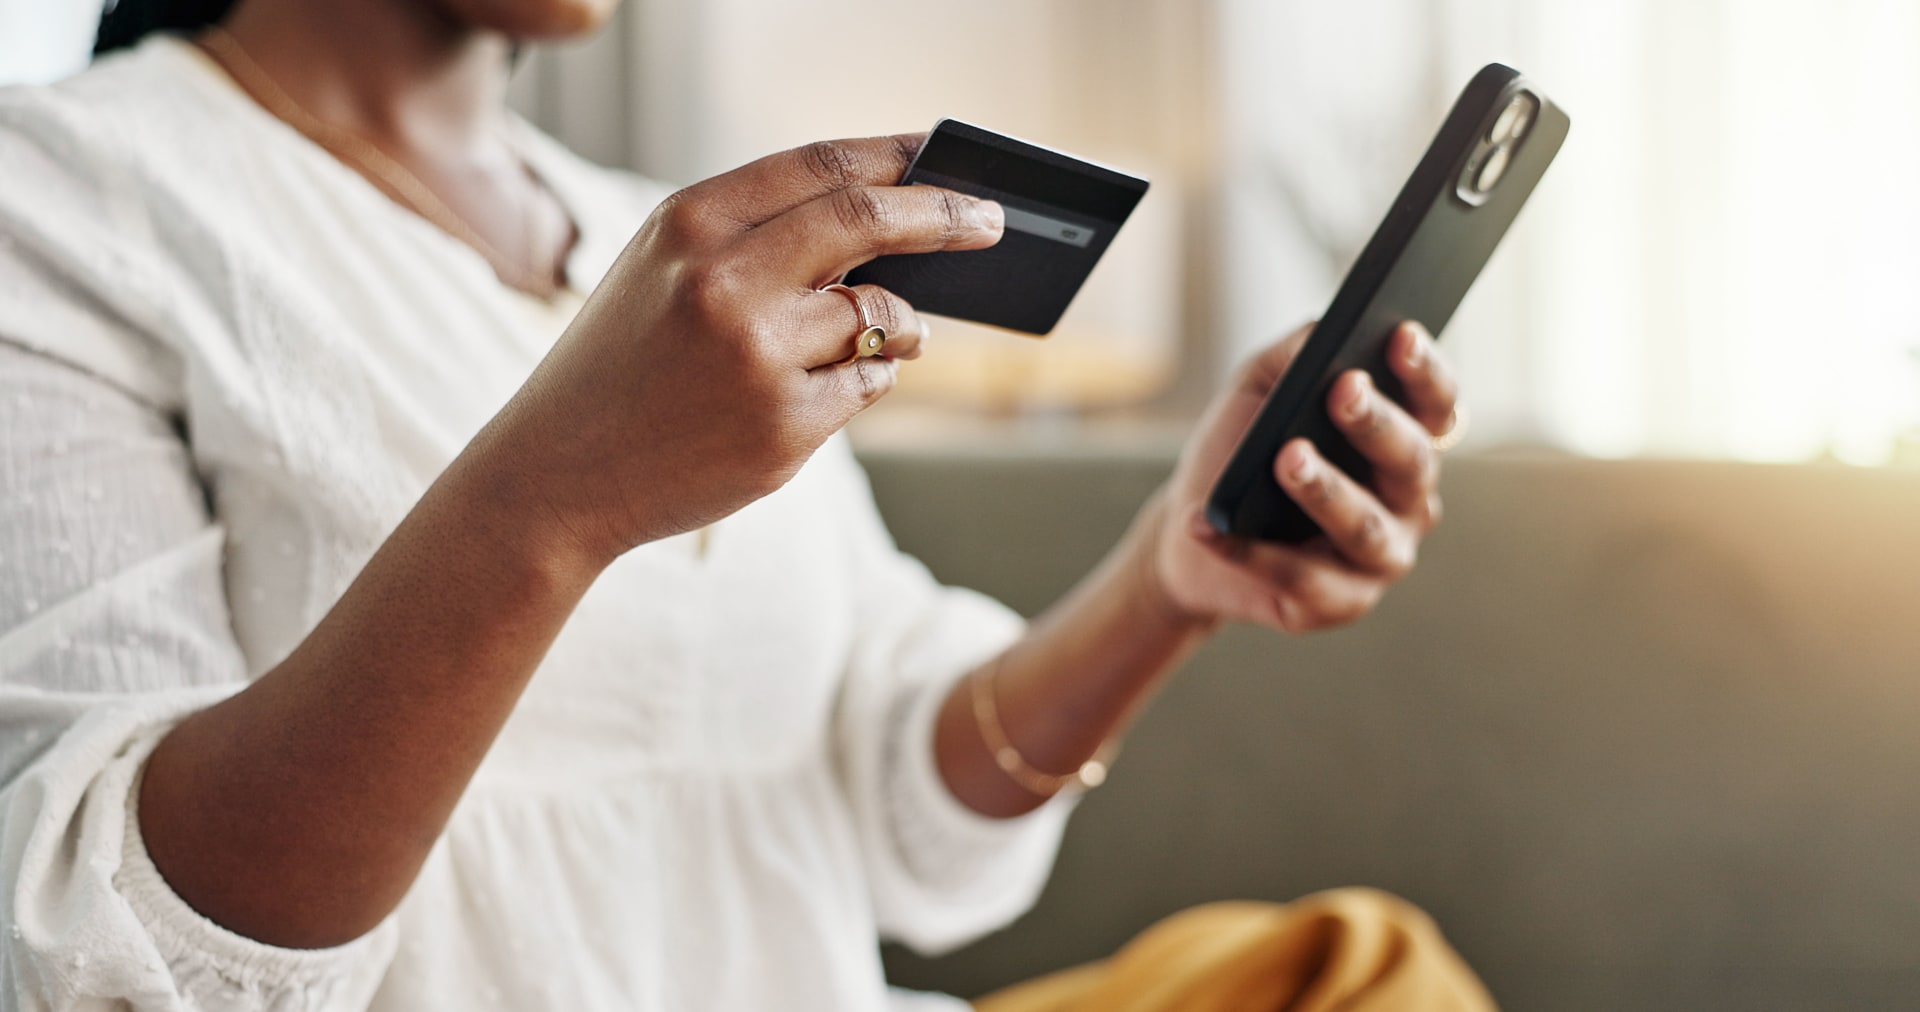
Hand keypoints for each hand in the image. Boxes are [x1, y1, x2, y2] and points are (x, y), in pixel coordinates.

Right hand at [472, 136, 1003, 565]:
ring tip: (896, 330)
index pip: (822, 166)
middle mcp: (725, 280)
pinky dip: (865, 380)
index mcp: (691, 222)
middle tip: (989, 221)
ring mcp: (758, 357)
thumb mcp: (665, 270)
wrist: (557, 475)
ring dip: (902, 321)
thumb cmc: (624, 363)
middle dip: (944, 217)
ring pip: (880, 313)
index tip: (946, 155)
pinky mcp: (784, 427)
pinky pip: (868, 384)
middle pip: (869, 220)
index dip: (897, 157)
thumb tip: (889, 228)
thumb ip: (762, 238)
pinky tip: (823, 389)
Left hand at [1147, 321, 1458, 632]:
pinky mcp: (1338, 604)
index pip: (1436, 404)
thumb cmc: (1239, 450)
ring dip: (1326, 491)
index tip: (1401, 336)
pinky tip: (1207, 524)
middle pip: (1411, 462)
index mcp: (1404, 441)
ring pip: (1364, 527)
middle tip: (1342, 391)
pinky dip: (1249, 552)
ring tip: (1284, 458)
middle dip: (1377, 425)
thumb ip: (1294, 353)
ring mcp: (1380, 557)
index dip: (1426, 372)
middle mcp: (1409, 502)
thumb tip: (1323, 330)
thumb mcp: (1257, 388)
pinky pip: (1300, 579)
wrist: (1187, 529)